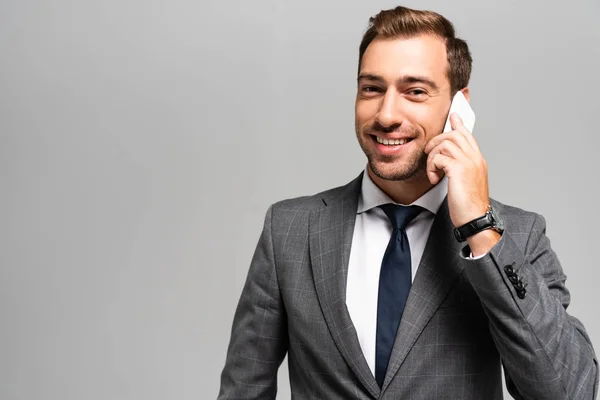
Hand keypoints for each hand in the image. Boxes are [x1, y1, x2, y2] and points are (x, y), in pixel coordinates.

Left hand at [424, 113, 488, 228]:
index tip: (454, 115)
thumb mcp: (466, 182)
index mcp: (478, 160)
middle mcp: (475, 158)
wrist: (475, 219)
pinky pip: (439, 158)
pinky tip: (433, 178)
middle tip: (429, 152)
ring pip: (445, 143)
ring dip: (433, 156)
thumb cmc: (469, 205)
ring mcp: (468, 163)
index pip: (468, 136)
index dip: (459, 125)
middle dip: (437, 141)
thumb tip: (448, 163)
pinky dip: (432, 167)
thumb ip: (460, 169)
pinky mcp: (458, 170)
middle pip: (454, 134)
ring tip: (433, 171)